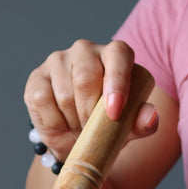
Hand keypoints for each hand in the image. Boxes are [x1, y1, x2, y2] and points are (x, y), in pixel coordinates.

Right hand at [24, 39, 158, 161]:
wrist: (77, 137)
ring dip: (73, 120)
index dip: (117, 82)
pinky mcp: (37, 77)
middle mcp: (86, 51)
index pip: (119, 54)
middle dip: (90, 112)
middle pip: (86, 77)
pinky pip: (42, 100)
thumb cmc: (109, 124)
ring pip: (64, 93)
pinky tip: (62, 124)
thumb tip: (150, 116)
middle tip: (93, 130)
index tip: (114, 112)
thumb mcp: (130, 127)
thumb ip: (142, 122)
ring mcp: (58, 60)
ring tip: (80, 128)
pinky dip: (54, 122)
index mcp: (115, 55)